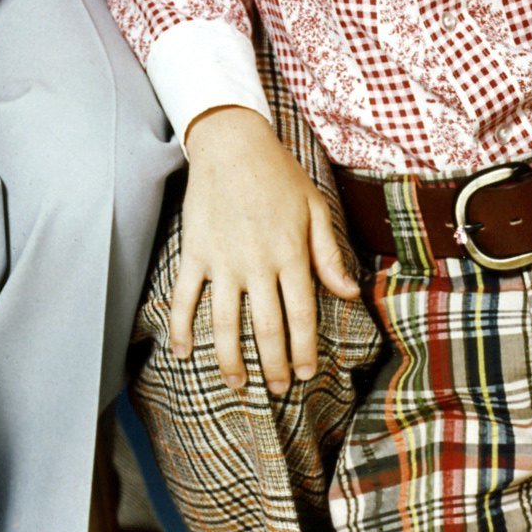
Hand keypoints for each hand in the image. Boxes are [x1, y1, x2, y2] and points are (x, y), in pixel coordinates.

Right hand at [172, 107, 359, 394]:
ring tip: (238, 385)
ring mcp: (223, 260)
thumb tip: (350, 293)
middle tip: (277, 389)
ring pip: (226, 324)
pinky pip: (185, 297)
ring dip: (232, 361)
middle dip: (274, 366)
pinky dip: (181, 328)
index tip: (305, 375)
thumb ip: (329, 253)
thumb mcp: (314, 206)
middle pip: (267, 329)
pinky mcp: (196, 252)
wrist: (231, 141)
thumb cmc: (278, 173)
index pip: (301, 317)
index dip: (304, 352)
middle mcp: (257, 263)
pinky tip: (183, 353)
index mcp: (290, 254)